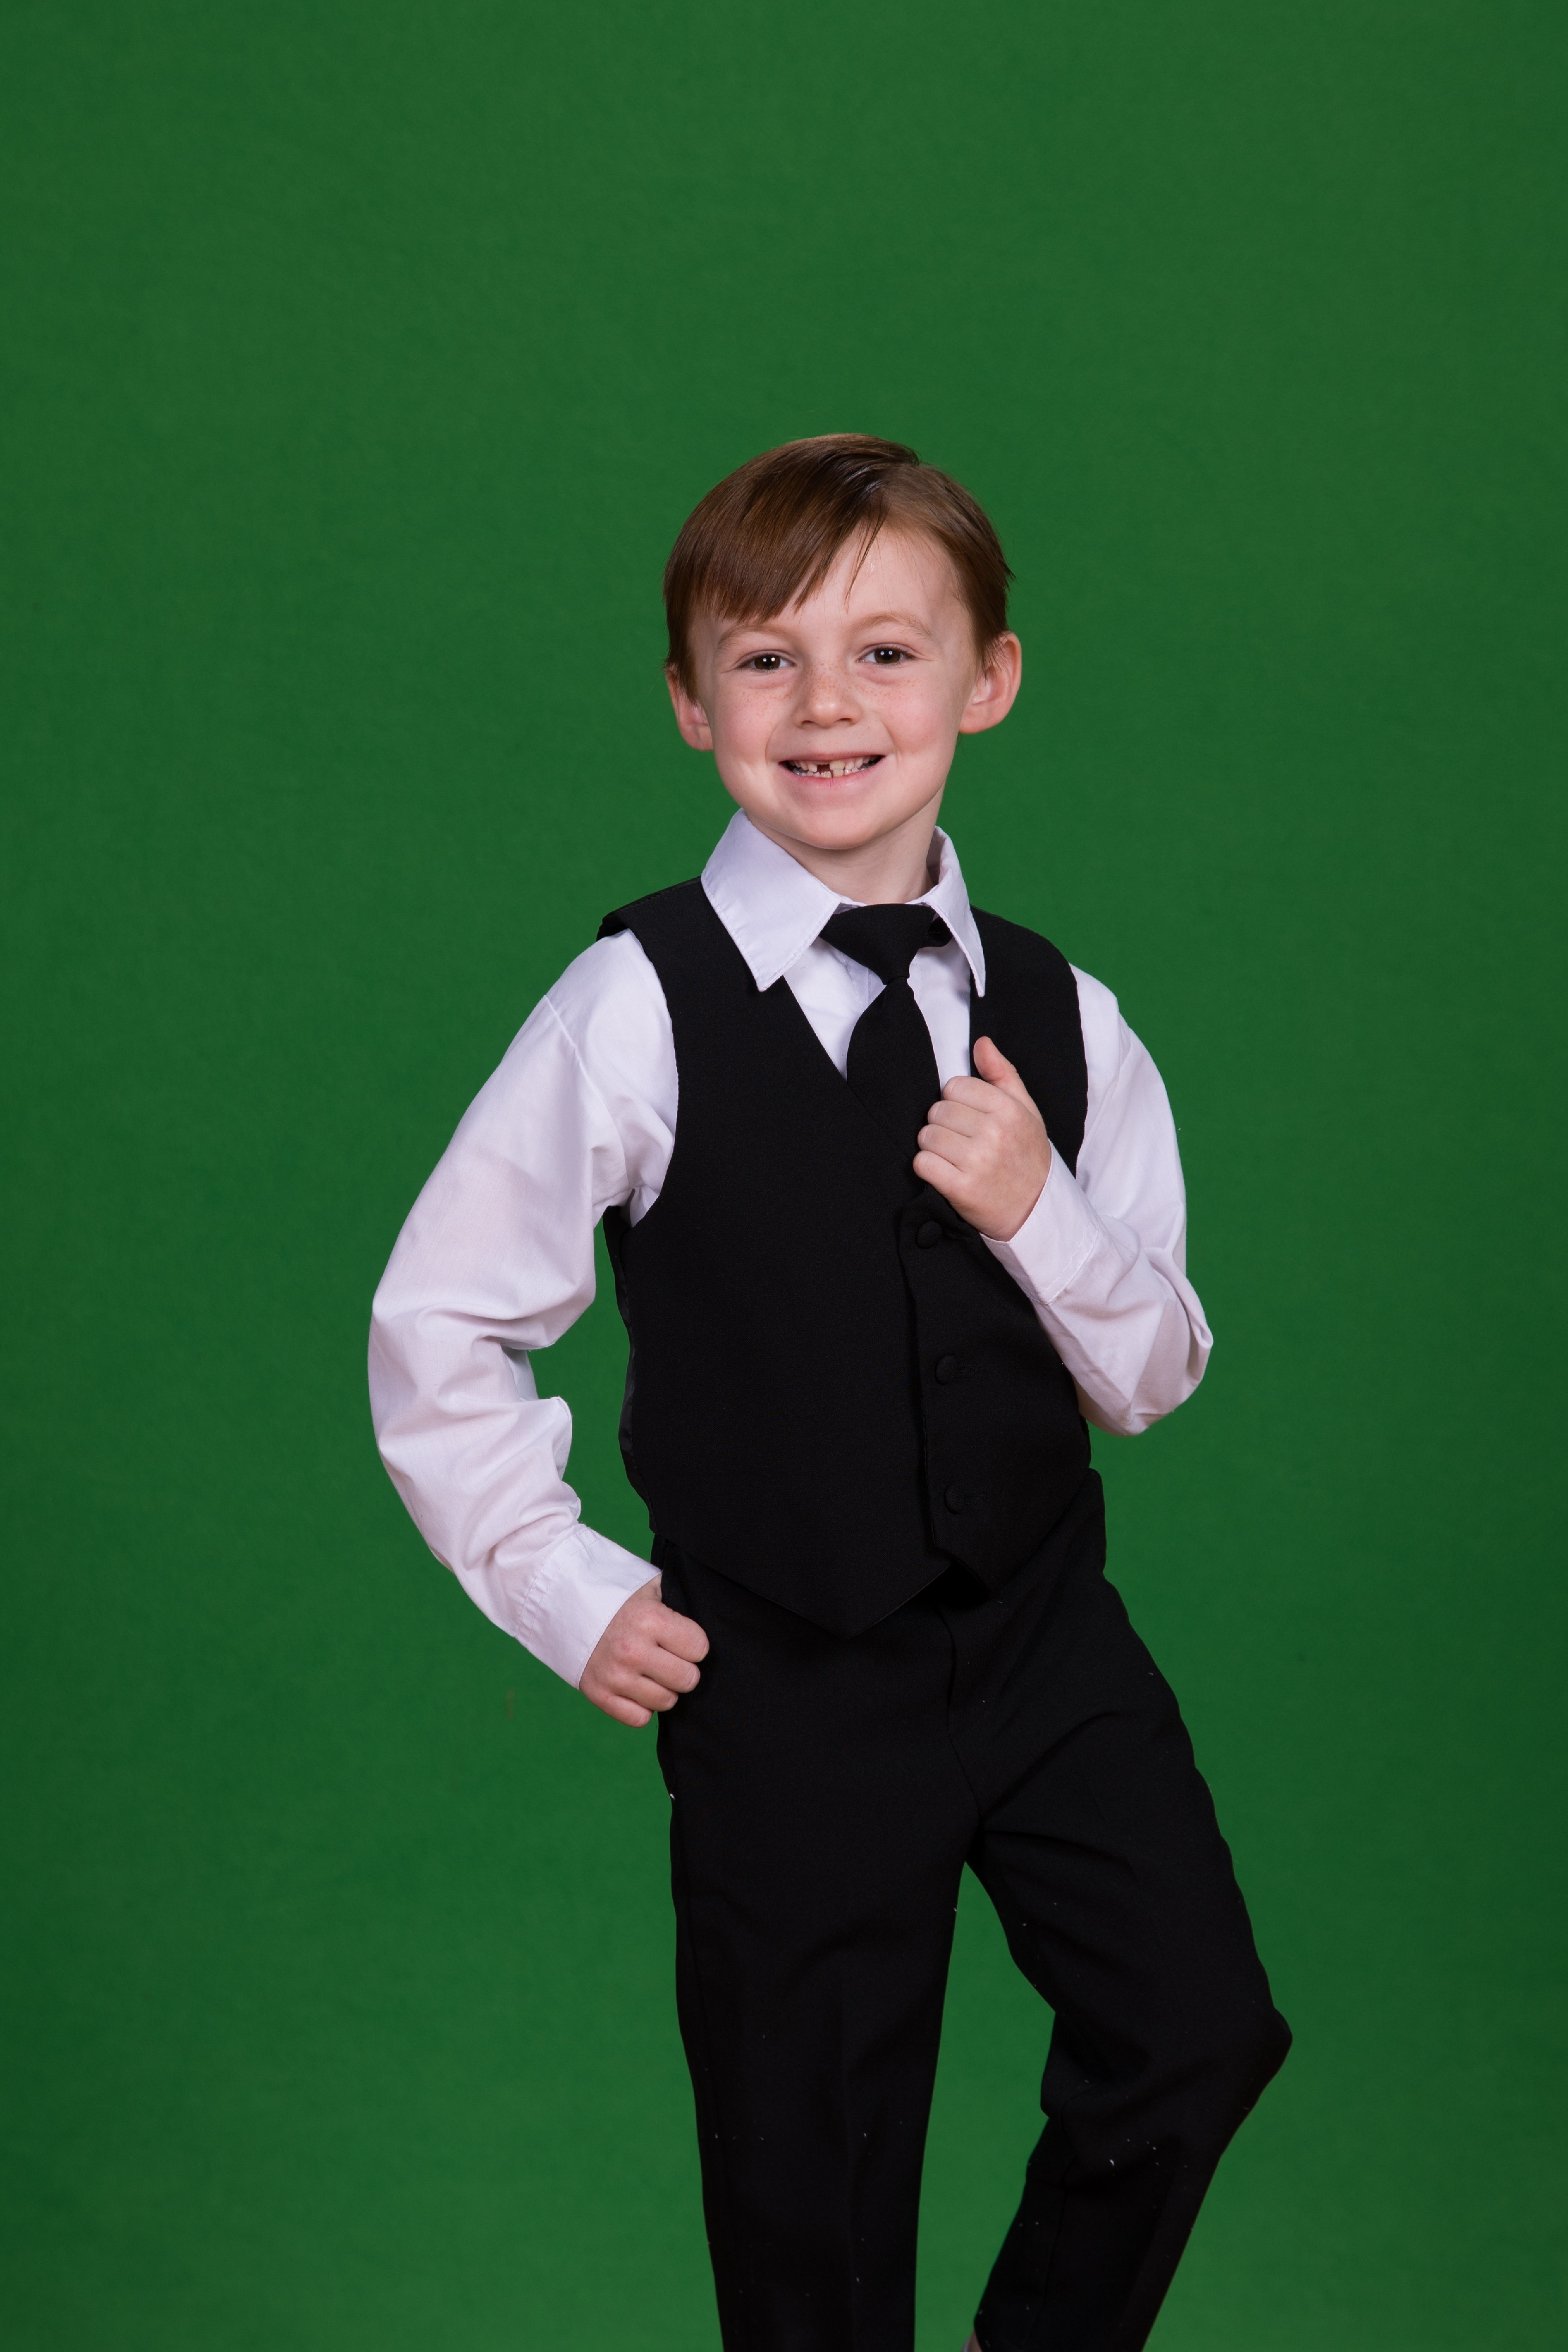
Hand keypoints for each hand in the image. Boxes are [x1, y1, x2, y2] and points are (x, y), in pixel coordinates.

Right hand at [579, 1575, 708, 1727]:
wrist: (565, 1604)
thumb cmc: (619, 1597)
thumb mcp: (651, 1589)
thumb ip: (679, 1606)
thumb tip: (713, 1624)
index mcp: (650, 1620)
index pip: (700, 1649)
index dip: (694, 1644)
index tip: (681, 1638)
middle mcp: (632, 1651)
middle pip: (687, 1680)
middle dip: (682, 1668)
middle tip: (668, 1657)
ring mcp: (614, 1676)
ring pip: (666, 1702)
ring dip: (663, 1688)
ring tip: (650, 1670)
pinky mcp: (598, 1695)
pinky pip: (639, 1719)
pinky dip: (641, 1706)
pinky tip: (635, 1685)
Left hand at [913, 1035, 1051, 1240]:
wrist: (1036, 1209)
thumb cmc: (1027, 1156)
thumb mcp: (1026, 1111)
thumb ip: (1002, 1074)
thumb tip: (981, 1042)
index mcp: (1008, 1109)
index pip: (954, 1086)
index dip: (955, 1101)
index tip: (967, 1118)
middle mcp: (994, 1133)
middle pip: (937, 1110)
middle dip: (942, 1124)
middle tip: (961, 1142)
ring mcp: (977, 1161)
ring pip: (926, 1136)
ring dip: (932, 1147)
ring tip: (953, 1158)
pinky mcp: (961, 1188)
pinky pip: (922, 1163)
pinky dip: (927, 1168)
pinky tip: (944, 1173)